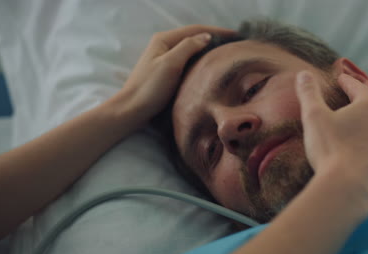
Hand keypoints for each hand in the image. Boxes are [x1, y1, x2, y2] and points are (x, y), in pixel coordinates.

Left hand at [113, 25, 235, 128]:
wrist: (132, 109)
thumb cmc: (150, 87)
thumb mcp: (170, 64)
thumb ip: (188, 47)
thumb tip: (206, 37)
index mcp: (164, 39)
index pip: (195, 30)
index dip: (217, 31)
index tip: (235, 35)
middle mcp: (164, 45)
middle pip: (194, 37)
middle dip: (214, 38)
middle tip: (234, 44)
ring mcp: (165, 58)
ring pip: (191, 49)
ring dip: (208, 49)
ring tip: (226, 54)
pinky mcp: (166, 71)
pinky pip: (188, 61)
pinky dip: (200, 60)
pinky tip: (209, 67)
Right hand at [295, 71, 367, 201]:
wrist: (348, 186)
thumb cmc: (330, 148)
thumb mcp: (313, 116)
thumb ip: (308, 93)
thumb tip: (303, 73)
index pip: (358, 88)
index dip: (347, 82)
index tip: (341, 79)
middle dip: (360, 102)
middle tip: (350, 99)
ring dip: (366, 124)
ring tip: (355, 126)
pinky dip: (367, 145)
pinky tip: (358, 151)